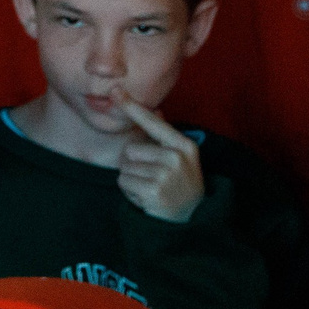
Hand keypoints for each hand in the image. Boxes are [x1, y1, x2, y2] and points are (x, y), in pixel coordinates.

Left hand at [116, 102, 205, 222]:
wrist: (193, 218)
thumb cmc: (181, 183)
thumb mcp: (181, 158)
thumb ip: (165, 137)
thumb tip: (157, 110)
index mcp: (184, 146)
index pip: (153, 123)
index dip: (132, 106)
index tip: (115, 90)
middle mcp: (176, 158)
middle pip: (130, 150)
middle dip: (135, 165)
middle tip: (154, 178)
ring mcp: (165, 175)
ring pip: (125, 167)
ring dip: (133, 180)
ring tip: (152, 188)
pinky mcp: (153, 191)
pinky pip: (124, 182)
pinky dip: (130, 192)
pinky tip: (147, 198)